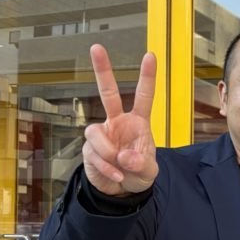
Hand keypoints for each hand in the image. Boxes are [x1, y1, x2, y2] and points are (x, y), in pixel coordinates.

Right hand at [82, 45, 158, 195]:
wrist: (121, 192)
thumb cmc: (138, 175)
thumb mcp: (148, 171)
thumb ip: (141, 163)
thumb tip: (124, 156)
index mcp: (137, 122)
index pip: (143, 97)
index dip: (147, 77)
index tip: (150, 56)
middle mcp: (117, 123)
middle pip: (108, 93)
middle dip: (102, 70)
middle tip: (96, 47)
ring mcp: (102, 134)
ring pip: (95, 133)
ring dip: (108, 153)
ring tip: (120, 167)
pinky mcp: (89, 149)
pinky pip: (94, 155)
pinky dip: (106, 168)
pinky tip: (116, 175)